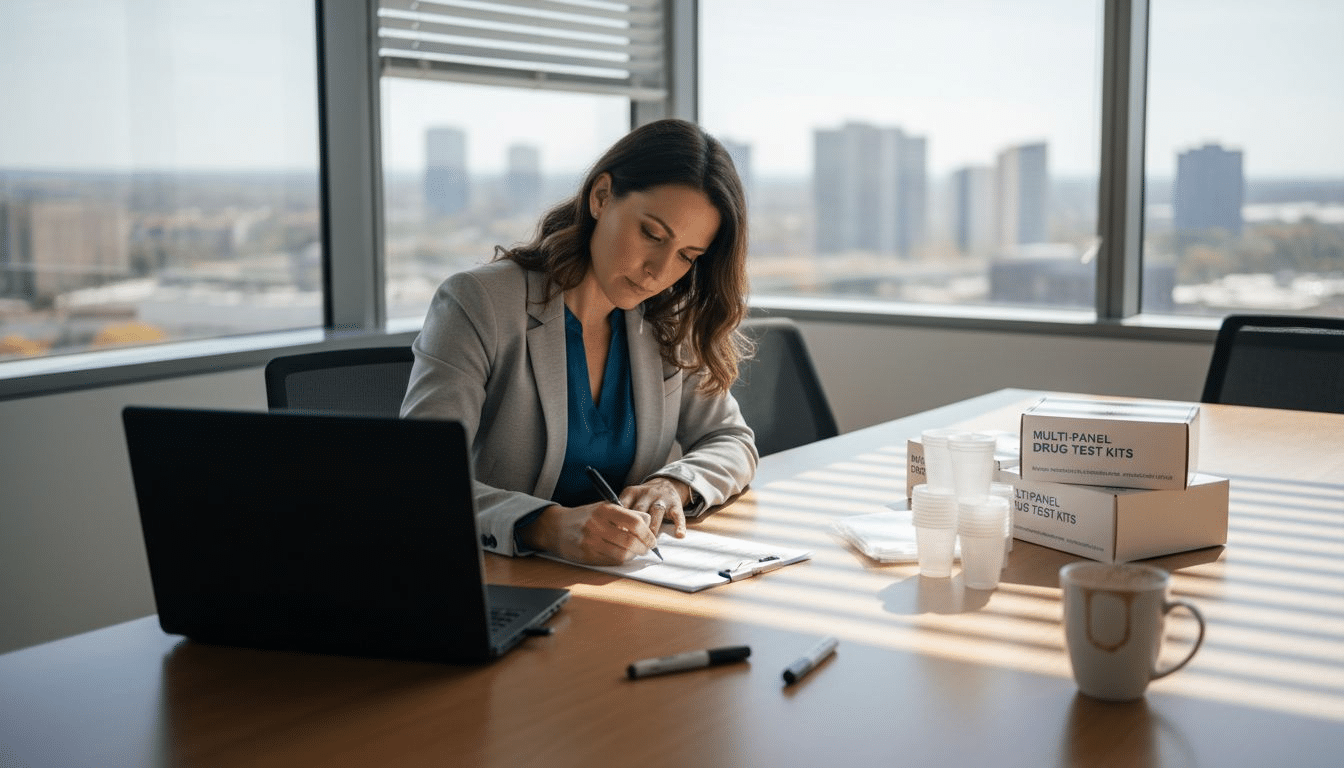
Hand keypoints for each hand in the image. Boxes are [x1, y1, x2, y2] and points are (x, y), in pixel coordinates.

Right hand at [520, 502, 659, 565]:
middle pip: (630, 541)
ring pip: (622, 554)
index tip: (653, 539)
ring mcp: (590, 542)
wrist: (557, 527)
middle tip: (647, 548)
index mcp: (604, 510)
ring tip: (635, 552)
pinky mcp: (586, 555)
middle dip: (644, 547)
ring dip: (633, 555)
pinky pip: (611, 561)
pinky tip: (621, 555)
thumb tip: (648, 522)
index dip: (648, 533)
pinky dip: (620, 559)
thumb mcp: (604, 508)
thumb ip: (626, 514)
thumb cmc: (586, 517)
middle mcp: (597, 525)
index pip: (635, 522)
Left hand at [618, 477, 688, 540]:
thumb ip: (622, 513)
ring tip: (650, 544)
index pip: (623, 505)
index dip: (619, 520)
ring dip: (653, 528)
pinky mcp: (675, 505)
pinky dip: (679, 525)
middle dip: (636, 527)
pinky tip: (679, 535)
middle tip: (631, 543)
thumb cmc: (642, 499)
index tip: (616, 534)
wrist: (665, 483)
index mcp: (631, 492)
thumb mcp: (629, 499)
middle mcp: (646, 493)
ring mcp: (662, 498)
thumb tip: (615, 534)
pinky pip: (678, 515)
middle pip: (640, 510)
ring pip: (657, 512)